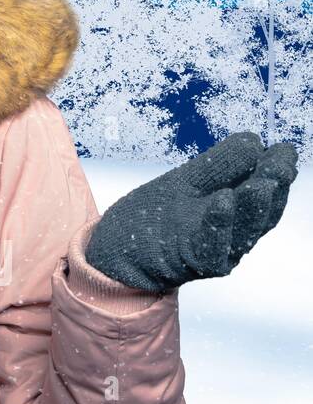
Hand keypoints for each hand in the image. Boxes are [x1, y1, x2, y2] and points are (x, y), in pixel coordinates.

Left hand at [85, 132, 298, 292]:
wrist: (118, 249)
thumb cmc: (154, 216)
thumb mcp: (188, 181)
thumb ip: (219, 164)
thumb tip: (254, 141)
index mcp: (235, 211)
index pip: (264, 191)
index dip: (276, 171)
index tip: (284, 149)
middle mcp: (234, 233)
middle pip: (260, 211)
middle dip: (272, 185)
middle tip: (280, 162)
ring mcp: (217, 250)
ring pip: (242, 230)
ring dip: (252, 206)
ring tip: (259, 183)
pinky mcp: (195, 262)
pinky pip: (211, 246)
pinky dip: (219, 224)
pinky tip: (223, 200)